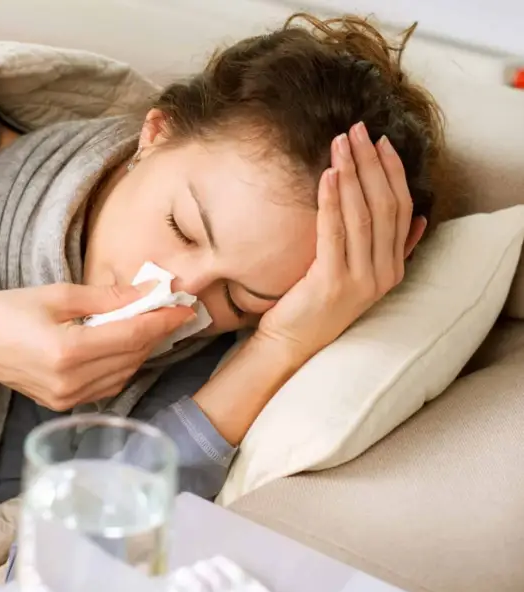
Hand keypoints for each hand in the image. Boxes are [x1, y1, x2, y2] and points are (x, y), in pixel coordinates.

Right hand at [0, 283, 193, 410]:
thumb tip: (147, 293)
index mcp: (67, 351)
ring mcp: (67, 398)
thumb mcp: (55, 295)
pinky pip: (107, 385)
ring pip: (124, 374)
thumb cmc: (4, 311)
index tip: (184, 306)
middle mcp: (70, 382)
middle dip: (156, 332)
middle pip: (132, 357)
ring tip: (149, 323)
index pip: (131, 336)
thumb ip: (105, 298)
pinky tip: (124, 344)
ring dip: (141, 349)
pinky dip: (122, 364)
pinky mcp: (63, 404)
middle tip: (171, 309)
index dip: (162, 321)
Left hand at [256, 122, 424, 360]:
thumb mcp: (360, 275)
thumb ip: (390, 250)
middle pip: (384, 205)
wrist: (292, 342)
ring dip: (351, 174)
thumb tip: (419, 220)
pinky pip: (334, 233)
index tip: (380, 142)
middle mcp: (383, 273)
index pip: (401, 209)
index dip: (393, 172)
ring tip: (340, 144)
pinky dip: (331, 201)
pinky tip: (326, 175)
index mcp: (392, 268)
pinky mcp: (332, 282)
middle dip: (371, 163)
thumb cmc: (317, 304)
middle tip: (357, 130)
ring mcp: (360, 280)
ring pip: (362, 215)